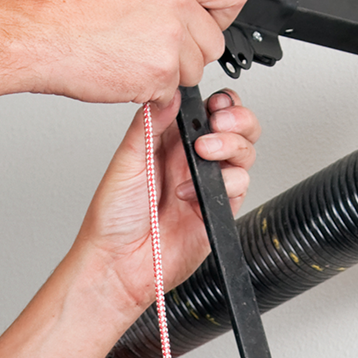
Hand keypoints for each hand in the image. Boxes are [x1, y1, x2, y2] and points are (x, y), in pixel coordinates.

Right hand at [13, 0, 250, 104]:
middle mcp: (176, 5)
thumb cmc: (67, 5)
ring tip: (133, 57)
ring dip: (169, 73)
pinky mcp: (160, 75)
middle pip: (214, 42)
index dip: (221, 13)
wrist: (41, 35)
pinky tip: (125, 71)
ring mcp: (170, 42)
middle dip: (191, 51)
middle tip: (154, 47)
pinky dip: (150, 91)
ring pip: (194, 72)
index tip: (208, 21)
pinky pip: (170, 93)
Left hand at [71, 88, 260, 318]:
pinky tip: (194, 192)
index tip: (213, 103)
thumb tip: (169, 94)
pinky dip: (226, 182)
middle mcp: (190, 162)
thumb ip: (149, 126)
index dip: (218, 103)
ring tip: (205, 152)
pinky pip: (240, 186)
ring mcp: (206, 186)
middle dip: (237, 119)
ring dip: (231, 145)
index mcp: (168, 143)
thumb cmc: (113, 220)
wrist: (119, 264)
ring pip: (243, 153)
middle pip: (235, 129)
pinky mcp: (216, 210)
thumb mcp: (126, 161)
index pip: (205, 112)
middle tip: (219, 123)